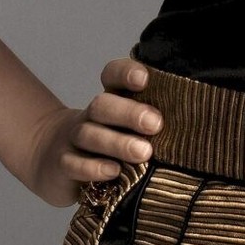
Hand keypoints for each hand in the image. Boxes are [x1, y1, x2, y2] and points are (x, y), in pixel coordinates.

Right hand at [22, 56, 161, 207]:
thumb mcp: (124, 130)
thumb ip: (149, 125)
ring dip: (118, 143)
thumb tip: (194, 127)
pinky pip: (74, 163)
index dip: (126, 73)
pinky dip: (94, 167)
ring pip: (90, 135)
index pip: (112, 76)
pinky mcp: (62, 165)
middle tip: (156, 124)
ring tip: (144, 153)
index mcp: (109, 102)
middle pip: (103, 106)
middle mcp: (90, 116)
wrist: (50, 160)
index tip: (145, 79)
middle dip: (130, 113)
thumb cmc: (104, 145)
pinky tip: (113, 171)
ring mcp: (73, 140)